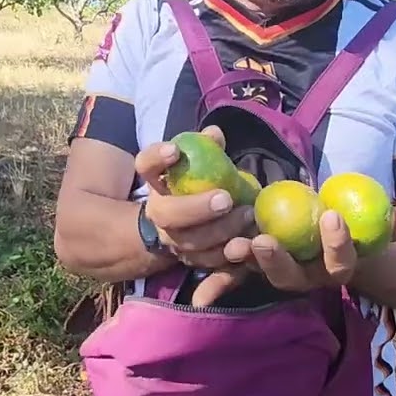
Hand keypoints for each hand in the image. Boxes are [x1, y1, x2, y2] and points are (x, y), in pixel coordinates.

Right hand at [134, 126, 255, 269]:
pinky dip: (229, 254)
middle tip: (225, 199)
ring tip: (247, 215)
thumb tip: (214, 134)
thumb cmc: (196, 185)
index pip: (146, 165)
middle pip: (168, 215)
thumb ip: (205, 148)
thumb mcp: (198, 163)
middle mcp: (159, 214)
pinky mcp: (192, 260)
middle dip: (196, 208)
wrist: (184, 227)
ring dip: (221, 231)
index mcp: (157, 183)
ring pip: (191, 242)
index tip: (174, 150)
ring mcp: (173, 240)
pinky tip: (249, 241)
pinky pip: (209, 261)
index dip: (156, 158)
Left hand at [190, 206, 395, 305]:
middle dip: (277, 261)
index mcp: (333, 268)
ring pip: (261, 275)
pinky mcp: (254, 266)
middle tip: (263, 239)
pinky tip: (199, 291)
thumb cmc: (354, 226)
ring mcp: (277, 273)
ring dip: (246, 264)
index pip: (340, 263)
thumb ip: (392, 224)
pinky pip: (234, 275)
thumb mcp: (373, 223)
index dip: (338, 244)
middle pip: (291, 277)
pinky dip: (218, 281)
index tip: (333, 218)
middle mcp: (304, 277)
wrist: (329, 234)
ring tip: (234, 247)